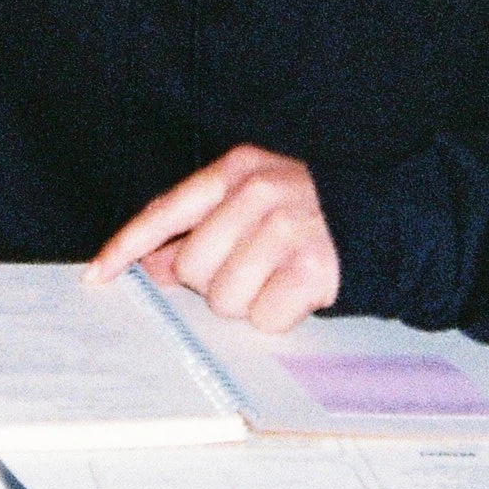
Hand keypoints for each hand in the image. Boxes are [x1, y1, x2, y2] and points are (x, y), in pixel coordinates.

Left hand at [86, 145, 339, 332]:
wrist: (390, 222)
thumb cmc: (310, 216)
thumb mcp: (253, 204)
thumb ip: (201, 228)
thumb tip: (151, 264)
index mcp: (238, 171)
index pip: (167, 210)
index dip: (127, 245)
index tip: (97, 274)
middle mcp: (259, 192)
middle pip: (193, 267)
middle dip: (214, 281)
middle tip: (253, 268)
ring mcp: (287, 227)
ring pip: (225, 299)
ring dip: (248, 301)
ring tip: (278, 278)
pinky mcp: (312, 266)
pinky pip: (264, 317)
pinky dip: (279, 315)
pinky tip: (298, 292)